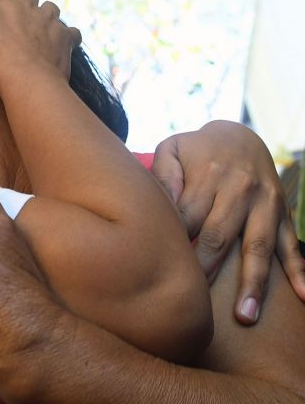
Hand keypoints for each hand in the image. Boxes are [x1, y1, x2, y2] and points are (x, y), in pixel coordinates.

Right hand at [0, 0, 79, 90]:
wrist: (23, 79)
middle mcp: (23, 4)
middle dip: (20, 0)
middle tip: (13, 16)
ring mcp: (46, 19)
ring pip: (49, 8)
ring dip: (44, 15)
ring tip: (38, 28)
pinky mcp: (63, 37)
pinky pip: (70, 32)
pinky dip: (65, 36)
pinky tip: (60, 43)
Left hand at [151, 120, 304, 323]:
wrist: (239, 133)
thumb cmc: (195, 149)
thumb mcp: (173, 149)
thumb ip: (163, 175)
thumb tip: (160, 204)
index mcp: (209, 176)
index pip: (187, 218)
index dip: (174, 243)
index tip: (160, 270)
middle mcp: (240, 191)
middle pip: (219, 237)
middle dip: (206, 271)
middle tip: (194, 305)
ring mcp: (265, 204)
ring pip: (258, 247)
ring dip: (252, 283)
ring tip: (245, 316)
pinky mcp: (282, 213)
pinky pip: (291, 245)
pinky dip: (299, 270)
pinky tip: (303, 295)